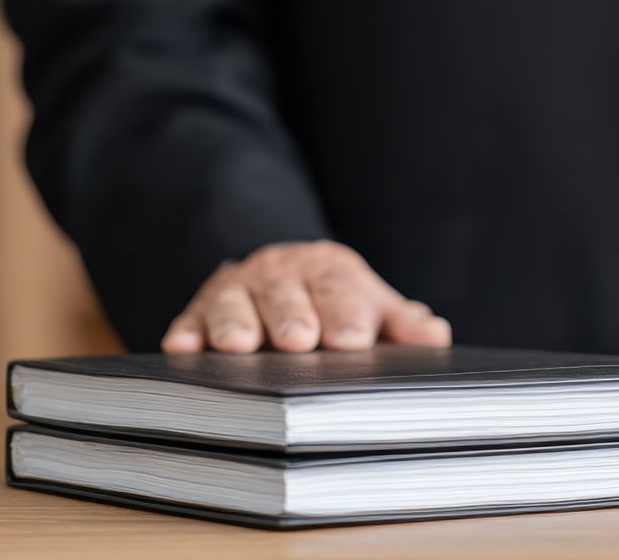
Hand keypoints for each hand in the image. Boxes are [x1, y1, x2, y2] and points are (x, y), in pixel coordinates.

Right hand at [161, 240, 452, 352]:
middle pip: (286, 294)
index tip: (352, 341)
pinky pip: (189, 321)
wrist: (278, 275)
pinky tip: (183, 348)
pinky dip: (186, 333)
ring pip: (234, 303)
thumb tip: (435, 335)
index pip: (340, 290)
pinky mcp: (198, 312)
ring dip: (237, 323)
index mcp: (329, 271)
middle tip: (298, 341)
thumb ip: (401, 323)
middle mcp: (281, 274)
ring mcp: (236, 291)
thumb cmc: (334, 304)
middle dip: (291, 316)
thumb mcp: (370, 305)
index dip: (345, 314)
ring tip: (239, 345)